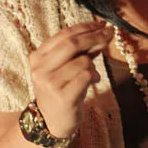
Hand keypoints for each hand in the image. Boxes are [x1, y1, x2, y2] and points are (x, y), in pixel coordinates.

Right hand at [28, 21, 112, 138]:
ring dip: (93, 65)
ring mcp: (50, 83)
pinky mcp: (63, 96)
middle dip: (94, 37)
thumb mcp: (67, 67)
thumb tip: (102, 32)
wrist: (52, 122)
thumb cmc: (62, 90)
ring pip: (82, 61)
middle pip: (72, 44)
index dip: (85, 27)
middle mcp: (40, 68)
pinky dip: (94, 76)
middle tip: (109, 34)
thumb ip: (81, 51)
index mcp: (38, 57)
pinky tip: (92, 82)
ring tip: (91, 75)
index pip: (63, 35)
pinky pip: (86, 76)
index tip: (102, 24)